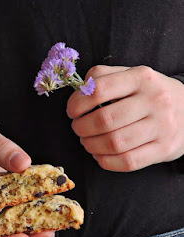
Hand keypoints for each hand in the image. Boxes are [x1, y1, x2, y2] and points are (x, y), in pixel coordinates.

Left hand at [67, 65, 183, 171]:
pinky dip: (106, 161)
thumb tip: (79, 90)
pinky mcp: (165, 149)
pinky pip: (128, 161)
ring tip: (87, 142)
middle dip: (82, 128)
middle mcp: (154, 100)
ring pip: (115, 143)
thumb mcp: (132, 75)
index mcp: (141, 77)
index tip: (72, 112)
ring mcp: (162, 126)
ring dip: (91, 146)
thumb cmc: (150, 92)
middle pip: (105, 120)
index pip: (99, 90)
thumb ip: (103, 76)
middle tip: (78, 129)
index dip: (77, 103)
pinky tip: (100, 155)